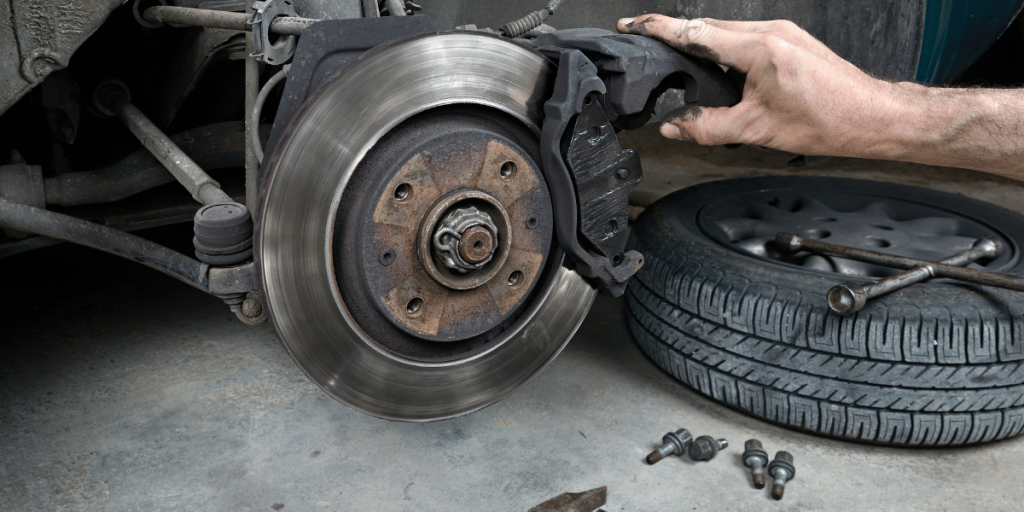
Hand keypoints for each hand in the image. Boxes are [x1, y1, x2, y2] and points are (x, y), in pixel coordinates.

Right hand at [615, 14, 906, 158]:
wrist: (871, 116)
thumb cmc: (828, 120)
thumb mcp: (756, 130)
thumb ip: (707, 127)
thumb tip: (674, 125)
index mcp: (758, 49)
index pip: (695, 32)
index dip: (658, 29)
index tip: (633, 26)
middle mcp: (770, 31)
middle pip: (707, 26)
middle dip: (672, 32)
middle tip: (643, 37)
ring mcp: (782, 32)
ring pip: (726, 29)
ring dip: (698, 39)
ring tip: (673, 54)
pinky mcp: (789, 40)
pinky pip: (744, 35)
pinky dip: (721, 46)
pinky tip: (715, 63)